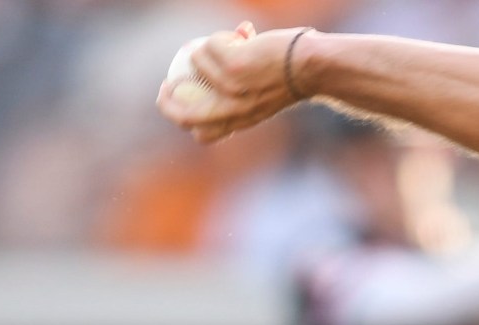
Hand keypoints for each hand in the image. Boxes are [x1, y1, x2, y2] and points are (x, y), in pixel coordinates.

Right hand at [157, 23, 306, 143]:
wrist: (312, 67)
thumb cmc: (293, 77)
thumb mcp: (265, 96)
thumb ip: (241, 93)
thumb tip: (214, 63)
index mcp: (240, 121)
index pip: (204, 134)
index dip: (186, 120)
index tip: (182, 103)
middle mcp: (232, 110)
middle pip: (183, 116)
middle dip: (166, 102)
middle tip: (167, 84)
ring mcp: (231, 88)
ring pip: (196, 62)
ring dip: (206, 47)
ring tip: (231, 41)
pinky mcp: (233, 66)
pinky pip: (210, 45)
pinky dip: (220, 37)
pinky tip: (241, 34)